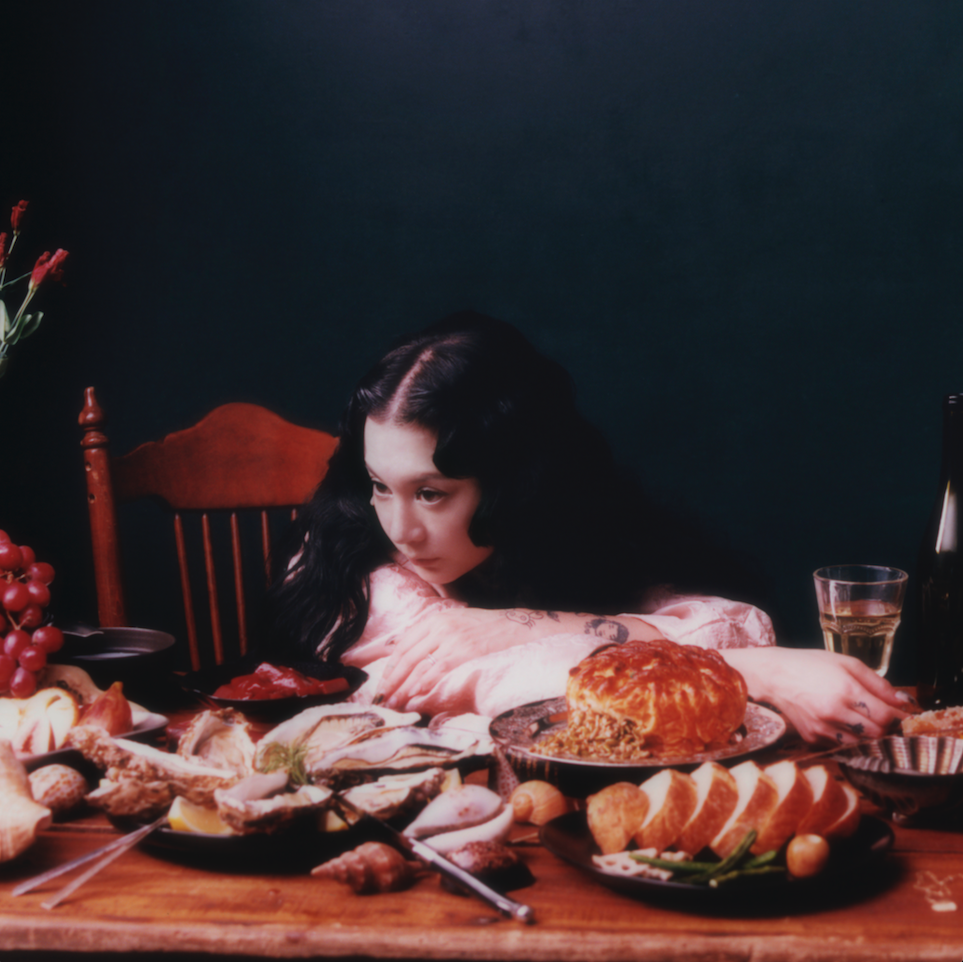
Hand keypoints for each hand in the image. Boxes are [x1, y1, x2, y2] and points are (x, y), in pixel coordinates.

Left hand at [376, 606, 544, 709]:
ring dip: (404, 688)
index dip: (391, 666)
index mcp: (436, 618)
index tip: (385, 682)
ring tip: (396, 703)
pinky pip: (436, 673)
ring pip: (418, 667)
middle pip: (407, 657)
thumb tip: (413, 660)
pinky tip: (415, 698)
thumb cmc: (488, 630)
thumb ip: (435, 636)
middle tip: (384, 698)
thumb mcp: (457, 623)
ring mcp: (451, 639)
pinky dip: (422, 687)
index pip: (403, 644)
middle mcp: (439, 626)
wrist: (517, 628)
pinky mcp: (462, 652)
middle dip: (393, 680)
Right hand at [721, 646, 914, 745]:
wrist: (773, 675)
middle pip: (876, 733)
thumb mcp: (846, 663)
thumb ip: (877, 683)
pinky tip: (841, 723)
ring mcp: (822, 728)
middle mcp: (834, 712)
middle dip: (884, 727)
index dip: (899, 718)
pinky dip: (846, 737)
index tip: (904, 716)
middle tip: (883, 717)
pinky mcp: (812, 737)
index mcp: (846, 690)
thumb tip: (901, 701)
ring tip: (861, 720)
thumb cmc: (810, 664)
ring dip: (866, 735)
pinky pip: (839, 744)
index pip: (886, 716)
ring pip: (860, 743)